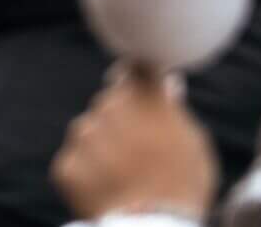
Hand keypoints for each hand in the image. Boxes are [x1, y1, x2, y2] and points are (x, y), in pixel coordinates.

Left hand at [51, 66, 216, 223]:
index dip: (137, 78)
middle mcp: (107, 107)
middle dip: (121, 121)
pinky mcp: (66, 164)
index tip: (140, 89)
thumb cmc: (184, 187)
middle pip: (110, 104)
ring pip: (89, 133)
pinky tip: (109, 193)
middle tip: (141, 154)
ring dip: (102, 149)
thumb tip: (166, 82)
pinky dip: (88, 176)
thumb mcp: (195, 145)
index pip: (135, 67)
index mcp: (143, 96)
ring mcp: (82, 135)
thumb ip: (174, 109)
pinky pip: (76, 163)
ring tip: (126, 179)